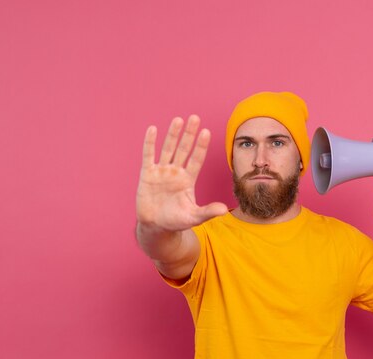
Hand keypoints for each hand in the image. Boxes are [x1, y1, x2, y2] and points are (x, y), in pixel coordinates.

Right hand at [136, 115, 227, 231]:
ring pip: (168, 149)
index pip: (197, 159)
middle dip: (189, 134)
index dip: (201, 146)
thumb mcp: (194, 217)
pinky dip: (150, 143)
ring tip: (178, 119)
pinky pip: (149, 155)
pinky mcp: (147, 174)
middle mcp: (176, 172)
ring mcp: (162, 171)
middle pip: (184, 149)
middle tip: (195, 118)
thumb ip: (208, 211)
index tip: (207, 132)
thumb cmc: (176, 221)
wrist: (155, 226)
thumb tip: (225, 210)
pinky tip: (153, 129)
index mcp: (188, 180)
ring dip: (173, 134)